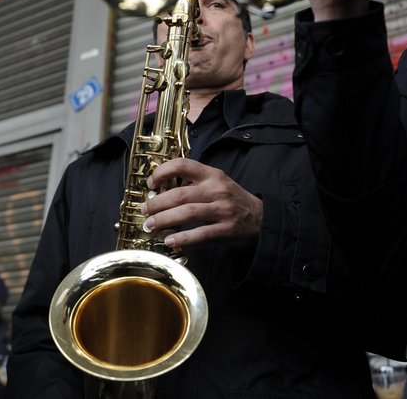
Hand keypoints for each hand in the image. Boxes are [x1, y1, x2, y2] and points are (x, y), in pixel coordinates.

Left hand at [142, 158, 262, 248]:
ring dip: (165, 219)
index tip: (151, 184)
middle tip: (145, 210)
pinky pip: (200, 233)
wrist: (261, 218)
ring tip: (151, 225)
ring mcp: (222, 209)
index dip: (162, 172)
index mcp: (212, 175)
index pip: (183, 165)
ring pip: (187, 213)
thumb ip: (194, 183)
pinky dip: (182, 238)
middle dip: (158, 203)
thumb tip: (162, 189)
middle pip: (180, 194)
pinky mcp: (226, 229)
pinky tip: (169, 241)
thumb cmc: (232, 200)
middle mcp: (216, 190)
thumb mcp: (217, 183)